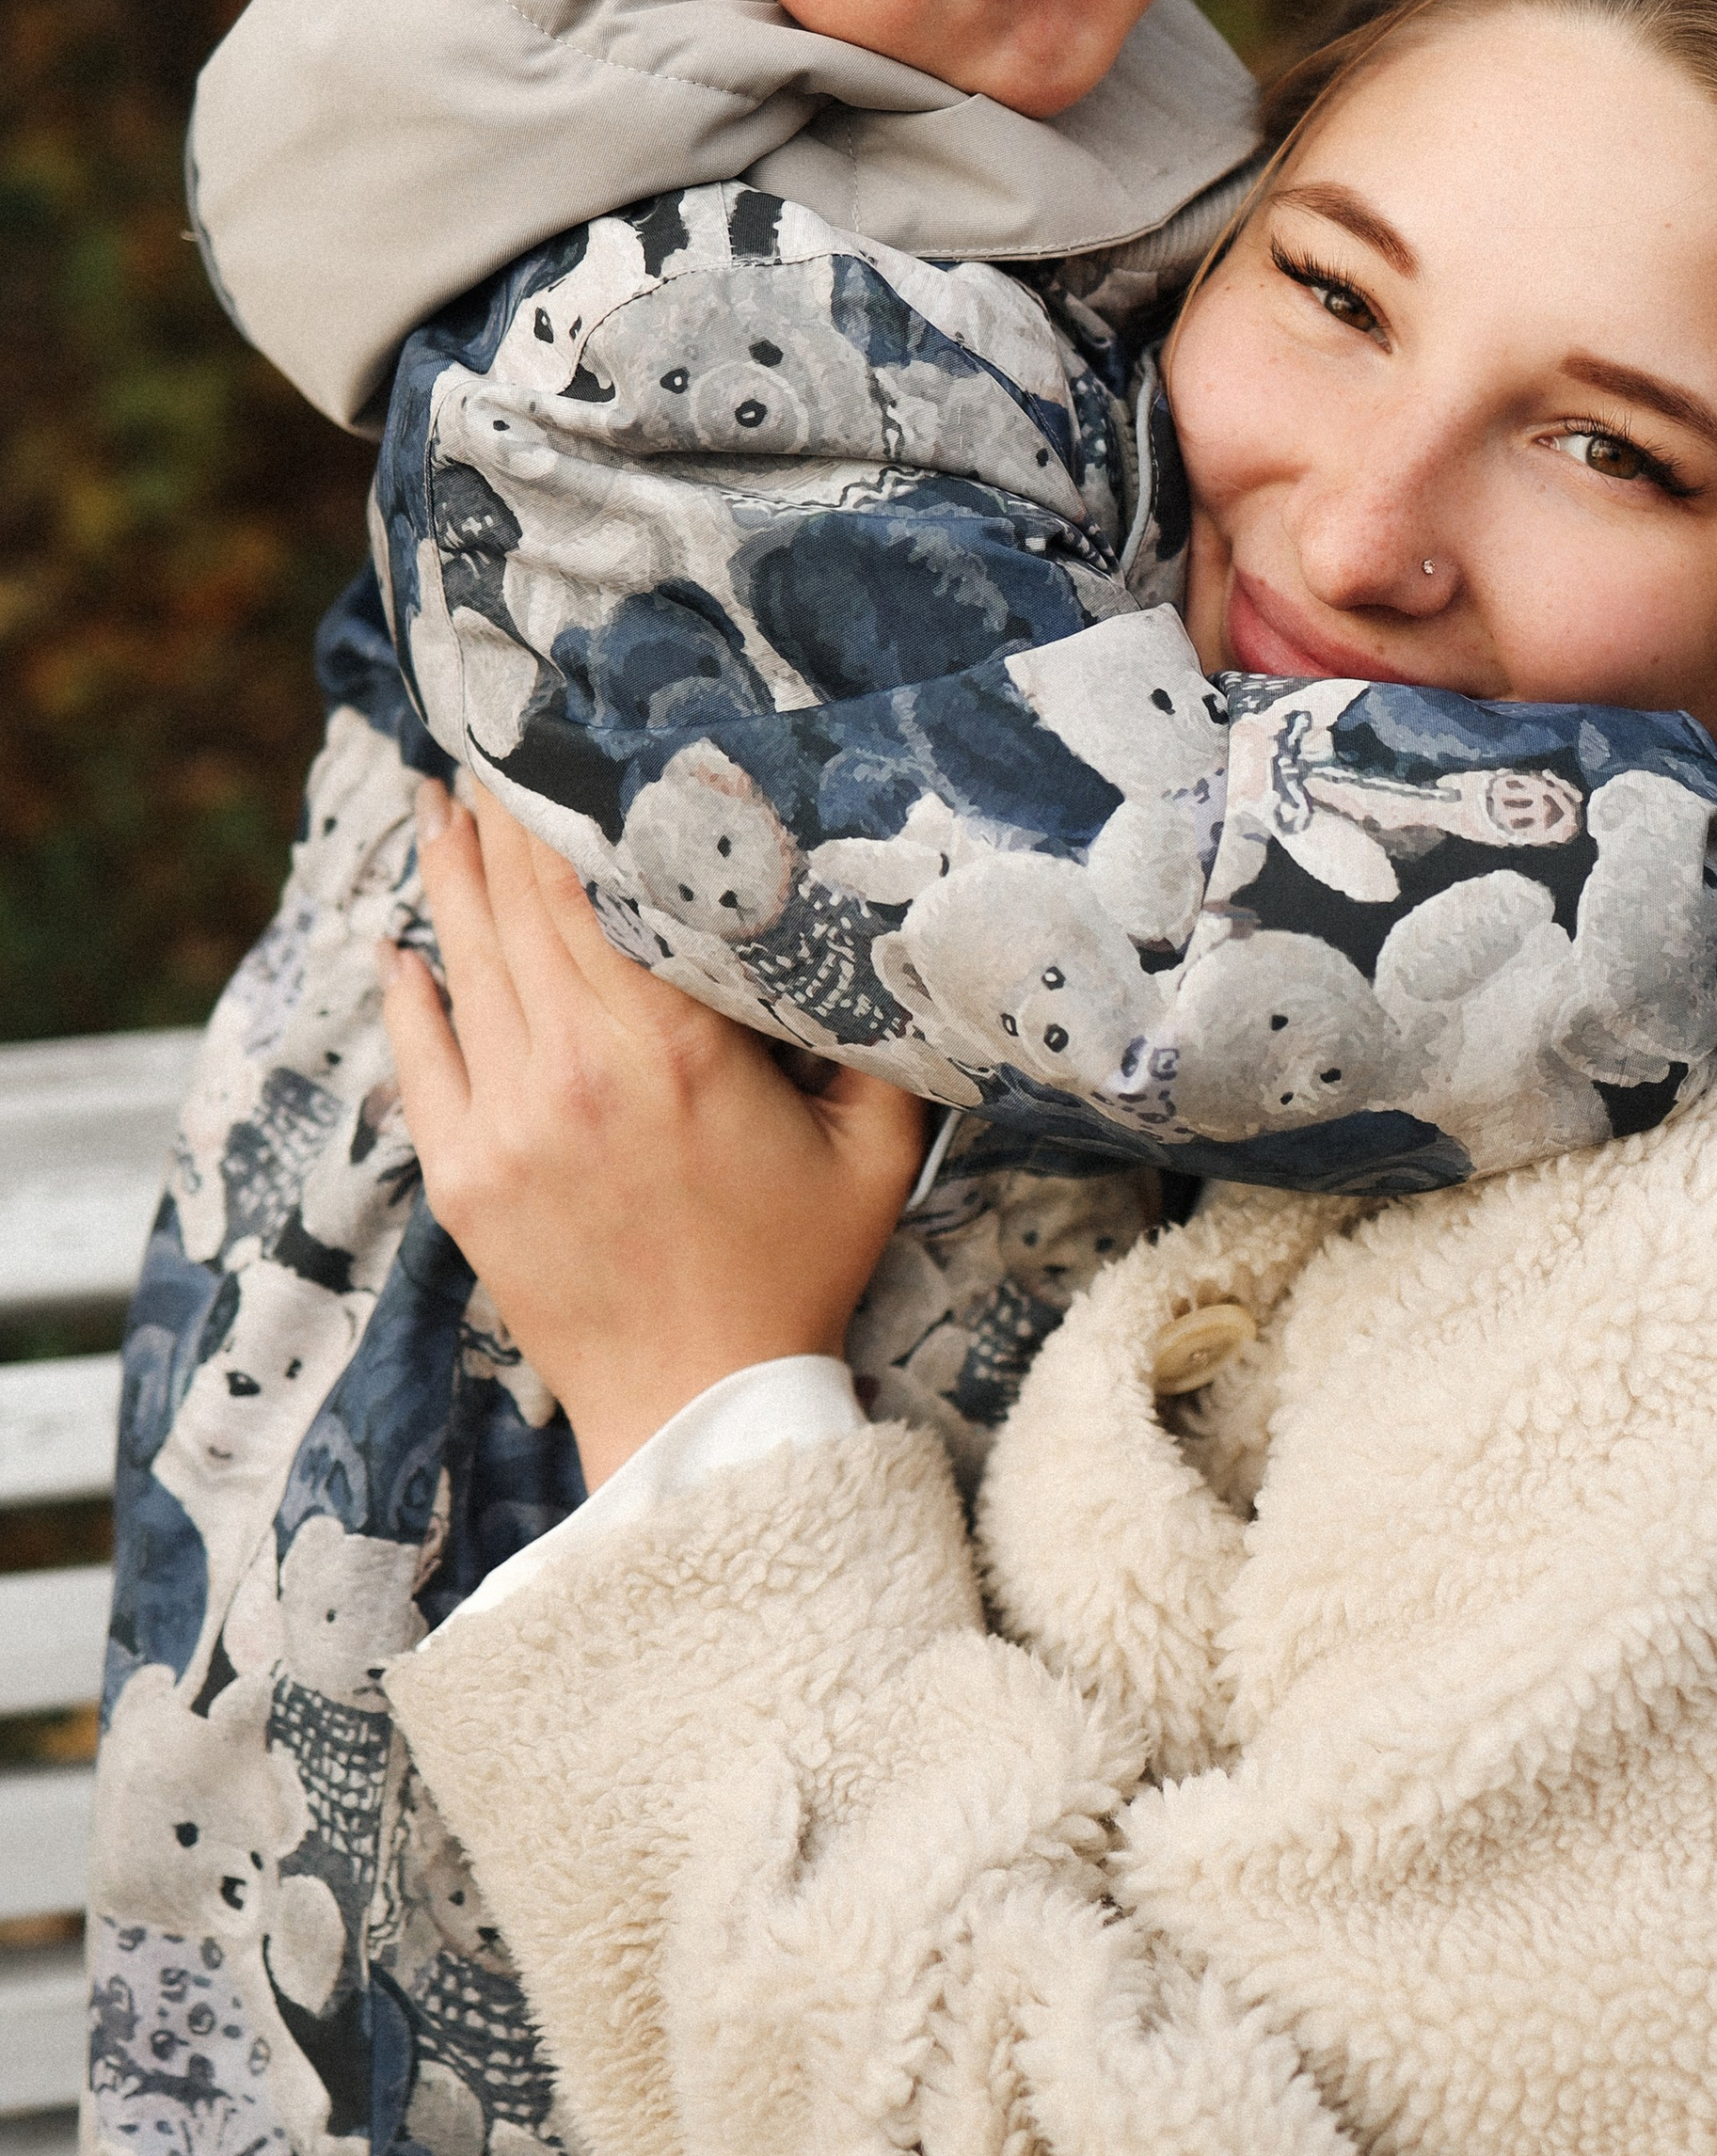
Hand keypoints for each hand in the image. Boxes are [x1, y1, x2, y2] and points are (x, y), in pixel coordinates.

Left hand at [382, 781, 928, 1482]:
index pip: (591, 891)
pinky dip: (408, 991)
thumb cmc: (796, 1272)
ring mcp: (506, 1123)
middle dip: (497, 821)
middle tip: (484, 747)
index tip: (553, 744)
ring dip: (448, 881)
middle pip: (518, 909)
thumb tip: (876, 931)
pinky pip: (420, 1057)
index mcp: (674, 1050)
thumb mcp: (875, 1148)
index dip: (562, 810)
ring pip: (466, 967)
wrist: (698, 1410)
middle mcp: (575, 1070)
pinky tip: (401, 942)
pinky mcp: (464, 1176)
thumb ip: (875, 1038)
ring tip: (436, 807)